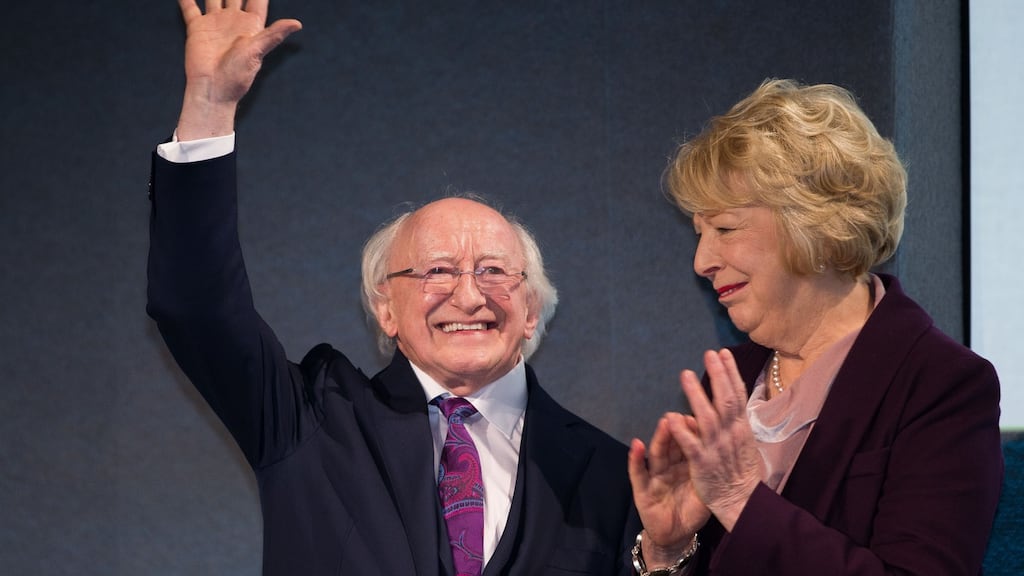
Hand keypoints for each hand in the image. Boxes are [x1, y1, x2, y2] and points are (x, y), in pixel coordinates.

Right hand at [175, 0, 301, 138]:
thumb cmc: (237, 74)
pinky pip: (190, 8)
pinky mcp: (198, 28)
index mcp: (251, 25)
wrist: (213, 88)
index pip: (258, 0)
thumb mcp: (258, 51)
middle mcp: (234, 21)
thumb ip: (274, 34)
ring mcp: (215, 22)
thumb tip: (298, 23)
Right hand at [628, 414, 710, 563]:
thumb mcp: (704, 486)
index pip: (689, 443)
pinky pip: (638, 474)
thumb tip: (726, 442)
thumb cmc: (691, 508)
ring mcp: (655, 476)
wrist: (676, 534)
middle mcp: (669, 466)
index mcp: (686, 464)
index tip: (699, 415)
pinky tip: (636, 445)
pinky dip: (635, 459)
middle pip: (673, 444)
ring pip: (657, 454)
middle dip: (676, 428)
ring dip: (660, 438)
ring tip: (665, 422)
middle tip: (681, 413)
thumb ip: (709, 467)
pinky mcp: (642, 490)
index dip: (692, 430)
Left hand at [667, 349, 762, 530]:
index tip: (723, 353)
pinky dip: (682, 430)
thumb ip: (737, 422)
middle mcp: (731, 434)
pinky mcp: (703, 463)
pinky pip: (691, 444)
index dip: (730, 373)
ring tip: (685, 375)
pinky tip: (671, 417)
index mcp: (742, 428)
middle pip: (725, 400)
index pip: (738, 395)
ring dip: (696, 395)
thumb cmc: (742, 472)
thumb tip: (734, 401)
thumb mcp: (746, 442)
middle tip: (708, 354)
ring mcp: (717, 448)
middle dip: (718, 375)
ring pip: (707, 417)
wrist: (742, 502)